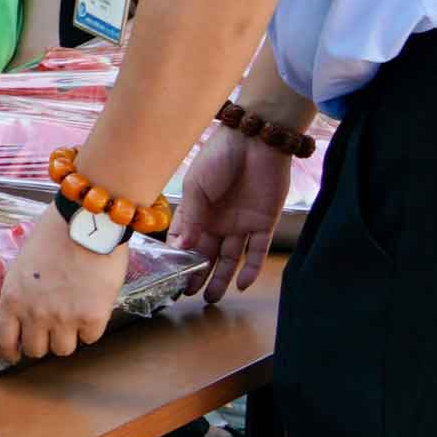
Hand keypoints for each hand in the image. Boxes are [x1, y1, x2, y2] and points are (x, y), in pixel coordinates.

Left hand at [0, 224, 121, 361]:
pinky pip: (90, 338)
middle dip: (44, 341)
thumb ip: (22, 293)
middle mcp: (34, 313)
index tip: (16, 354)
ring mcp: (63, 318)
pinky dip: (91, 328)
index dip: (10, 352)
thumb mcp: (24, 264)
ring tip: (75, 316)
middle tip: (53, 329)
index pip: (3, 341)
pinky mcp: (92, 318)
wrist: (88, 222)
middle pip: (36, 351)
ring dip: (69, 337)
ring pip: (63, 350)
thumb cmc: (56, 234)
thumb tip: (25, 313)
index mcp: (12, 298)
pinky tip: (92, 307)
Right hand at [169, 130, 289, 305]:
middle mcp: (218, 222)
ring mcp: (241, 224)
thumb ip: (192, 219)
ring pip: (231, 258)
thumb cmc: (220, 157)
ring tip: (213, 297)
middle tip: (190, 294)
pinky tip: (241, 284)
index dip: (180, 259)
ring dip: (222, 278)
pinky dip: (251, 268)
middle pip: (208, 255)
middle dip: (198, 274)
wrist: (256, 139)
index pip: (187, 242)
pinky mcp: (264, 223)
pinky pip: (257, 251)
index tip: (172, 278)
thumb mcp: (197, 187)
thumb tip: (180, 248)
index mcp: (198, 211)